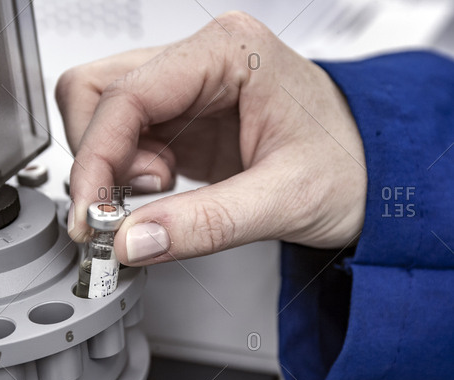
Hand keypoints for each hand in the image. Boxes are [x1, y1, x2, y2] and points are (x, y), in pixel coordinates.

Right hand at [56, 11, 365, 265]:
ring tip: (155, 193)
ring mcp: (186, 88)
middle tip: (123, 205)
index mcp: (227, 52)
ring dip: (108, 164)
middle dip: (97, 156)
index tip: (90, 215)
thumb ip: (204, 224)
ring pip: (99, 111)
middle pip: (96, 91)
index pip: (125, 94)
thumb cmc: (351, 163)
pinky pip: (123, 137)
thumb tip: (132, 241)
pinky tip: (156, 192)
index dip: (96, 156)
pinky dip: (120, 172)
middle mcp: (199, 60)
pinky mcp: (180, 118)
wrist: (374, 171)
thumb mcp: (285, 199)